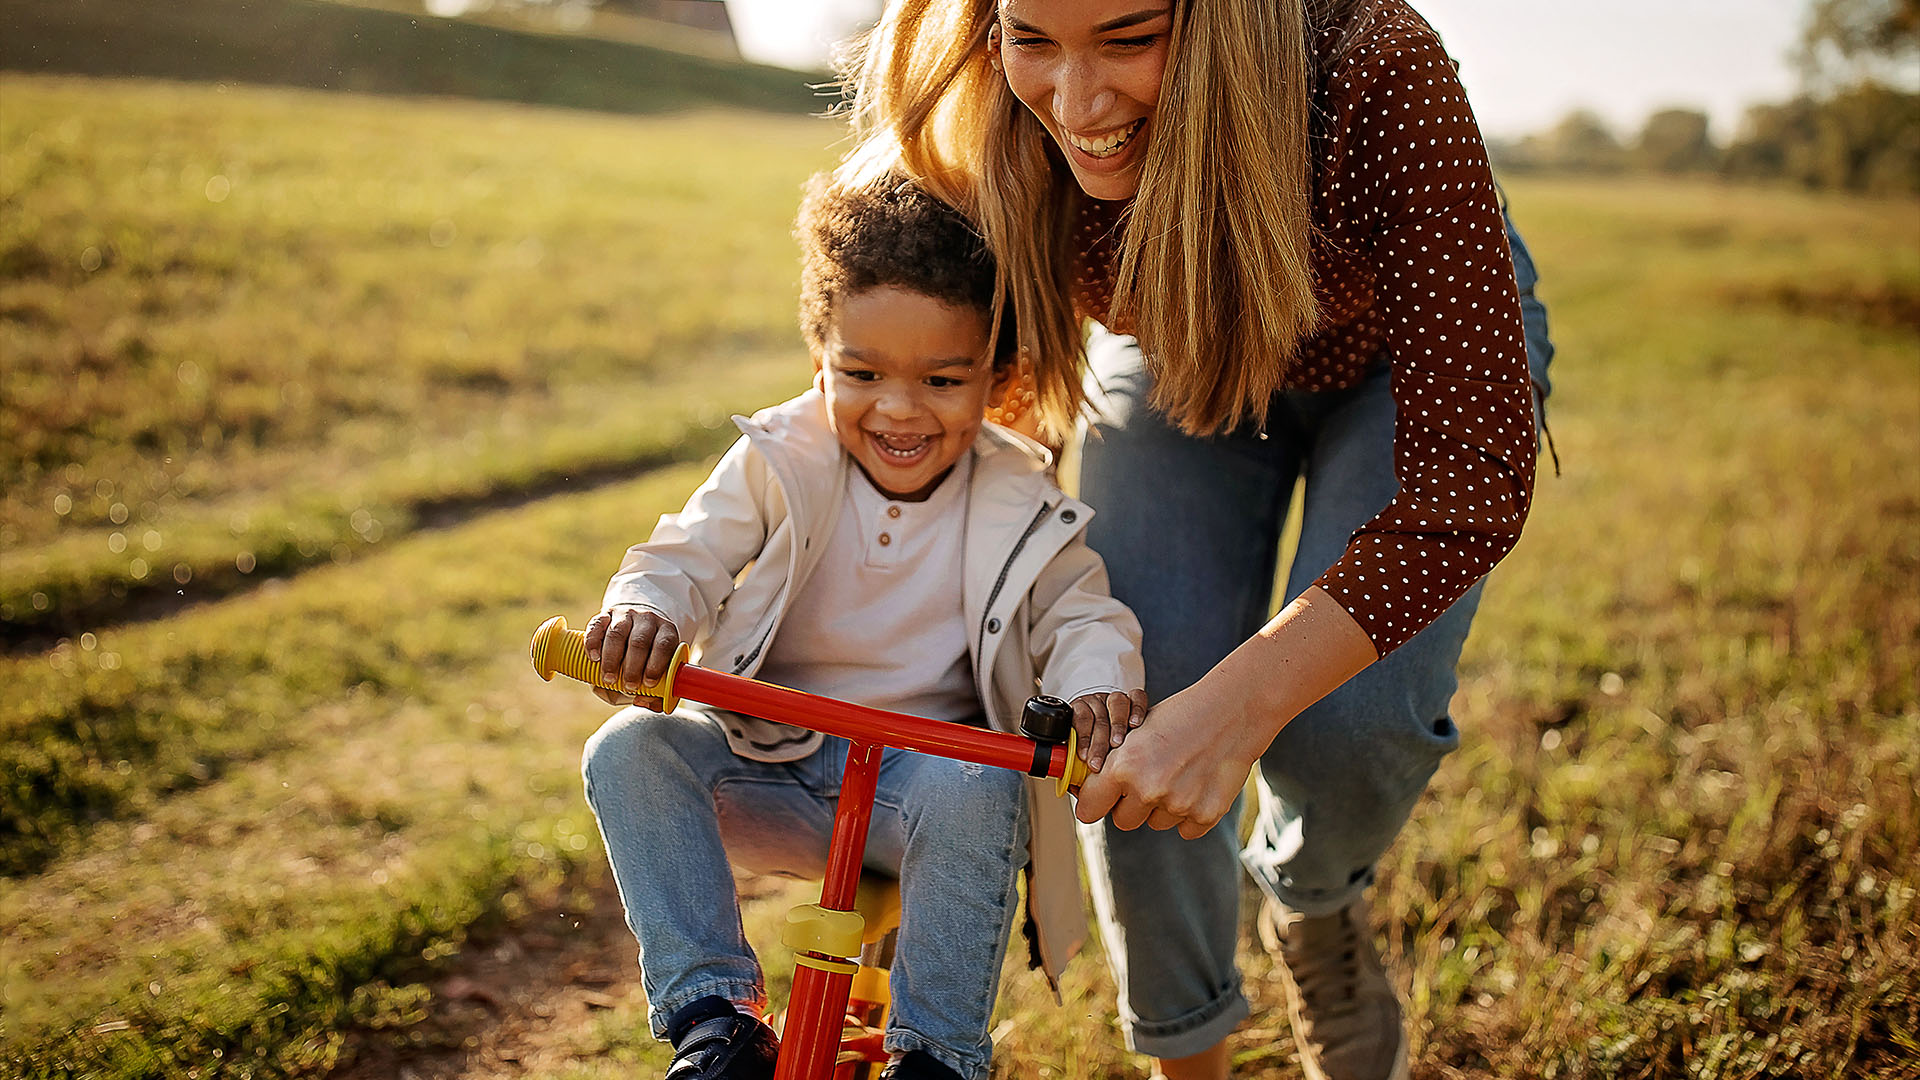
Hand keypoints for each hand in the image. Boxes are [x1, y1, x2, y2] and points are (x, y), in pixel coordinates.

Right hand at [582, 604, 680, 709]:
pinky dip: (593, 642)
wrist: (637, 625)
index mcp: (666, 631)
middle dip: (633, 667)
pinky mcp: (606, 614)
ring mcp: (626, 615)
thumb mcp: (659, 669)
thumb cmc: (649, 656)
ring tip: (609, 679)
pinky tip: (593, 658)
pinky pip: (597, 625)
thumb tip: (642, 701)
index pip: (664, 644)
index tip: (648, 684)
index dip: (656, 664)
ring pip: (617, 633)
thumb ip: (655, 691)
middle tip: (628, 686)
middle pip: (639, 641)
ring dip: (612, 658)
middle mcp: (647, 619)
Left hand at [1073, 586, 1378, 838]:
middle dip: (1130, 805)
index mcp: (1124, 766)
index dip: (1093, 803)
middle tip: (1149, 779)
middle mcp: (1148, 790)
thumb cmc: (1181, 715)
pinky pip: (1185, 829)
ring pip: (1156, 823)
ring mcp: (1179, 805)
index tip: (1100, 800)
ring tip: (1180, 773)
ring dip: (1162, 807)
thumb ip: (1115, 764)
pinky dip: (1190, 814)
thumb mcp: (1137, 732)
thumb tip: (1090, 792)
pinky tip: (1199, 784)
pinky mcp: (1206, 815)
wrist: (1234, 711)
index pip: (1089, 809)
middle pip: (1123, 821)